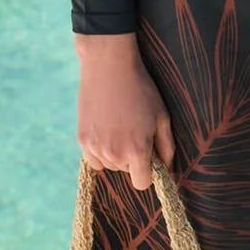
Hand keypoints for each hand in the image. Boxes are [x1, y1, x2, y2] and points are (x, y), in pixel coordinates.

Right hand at [75, 32, 176, 190]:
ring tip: (120, 126)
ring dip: (116, 154)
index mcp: (137, 150)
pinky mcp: (82, 139)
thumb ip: (167, 148)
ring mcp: (95, 147)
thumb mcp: (161, 116)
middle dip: (132, 158)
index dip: (148, 173)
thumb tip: (167, 169)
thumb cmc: (141, 90)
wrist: (109, 66)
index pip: (142, 183)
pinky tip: (106, 129)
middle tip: (134, 130)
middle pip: (126, 171)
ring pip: (109, 165)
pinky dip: (100, 150)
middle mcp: (114, 154)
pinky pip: (93, 159)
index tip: (149, 158)